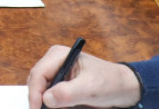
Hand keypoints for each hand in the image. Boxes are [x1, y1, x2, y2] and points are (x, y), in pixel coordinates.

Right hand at [27, 46, 141, 108]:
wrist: (124, 88)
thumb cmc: (110, 82)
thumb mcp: (90, 89)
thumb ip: (68, 93)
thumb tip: (46, 98)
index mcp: (59, 55)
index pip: (38, 74)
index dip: (35, 93)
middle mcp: (54, 62)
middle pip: (37, 83)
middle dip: (39, 100)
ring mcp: (57, 73)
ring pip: (42, 92)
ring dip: (48, 104)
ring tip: (64, 108)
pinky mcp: (61, 84)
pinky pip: (51, 97)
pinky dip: (54, 105)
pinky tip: (65, 108)